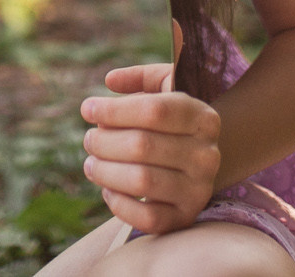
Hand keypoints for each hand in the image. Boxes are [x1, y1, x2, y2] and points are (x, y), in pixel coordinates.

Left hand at [80, 43, 220, 234]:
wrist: (198, 166)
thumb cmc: (174, 121)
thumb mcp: (168, 88)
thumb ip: (140, 77)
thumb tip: (111, 80)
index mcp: (203, 118)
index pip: (154, 110)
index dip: (114, 109)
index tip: (87, 108)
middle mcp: (207, 154)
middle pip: (142, 145)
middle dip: (104, 141)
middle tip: (89, 139)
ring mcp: (199, 189)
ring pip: (141, 181)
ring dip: (105, 171)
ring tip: (91, 163)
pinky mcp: (186, 217)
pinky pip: (147, 217)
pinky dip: (119, 203)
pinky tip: (108, 189)